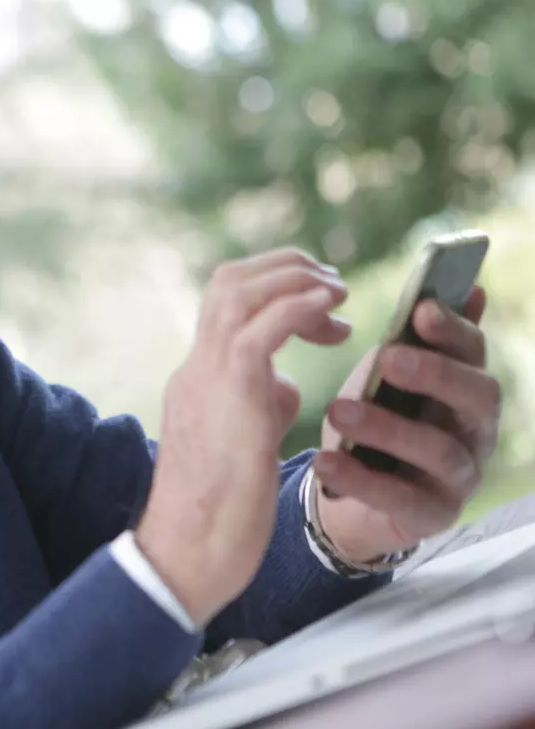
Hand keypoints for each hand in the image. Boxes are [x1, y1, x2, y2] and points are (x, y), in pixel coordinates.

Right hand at [135, 248, 350, 624]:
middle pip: (229, 280)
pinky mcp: (230, 396)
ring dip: (295, 279)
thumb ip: (260, 402)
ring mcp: (207, 377)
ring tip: (338, 294)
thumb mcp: (243, 441)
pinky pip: (261, 329)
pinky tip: (332, 313)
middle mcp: (196, 367)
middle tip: (335, 286)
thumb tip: (287, 382)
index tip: (321, 307)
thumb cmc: (218, 514)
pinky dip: (298, 308)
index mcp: (197, 377)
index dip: (275, 287)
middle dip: (287, 267)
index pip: (226, 303)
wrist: (188, 553)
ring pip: (238, 291)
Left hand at [314, 287, 500, 564]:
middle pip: (477, 397)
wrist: (352, 494)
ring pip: (438, 450)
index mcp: (466, 385)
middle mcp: (475, 429)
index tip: (420, 308)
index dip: (452, 329)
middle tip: (388, 358)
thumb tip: (469, 286)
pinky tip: (324, 461)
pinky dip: (360, 479)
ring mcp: (460, 476)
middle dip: (434, 374)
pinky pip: (400, 498)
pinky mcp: (432, 515)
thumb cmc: (378, 418)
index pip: (473, 351)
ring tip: (338, 412)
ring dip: (387, 428)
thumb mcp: (390, 376)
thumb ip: (418, 339)